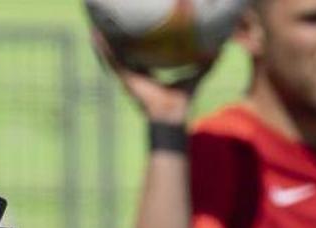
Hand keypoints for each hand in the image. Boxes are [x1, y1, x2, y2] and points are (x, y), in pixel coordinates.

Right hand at [92, 31, 213, 123]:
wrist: (171, 116)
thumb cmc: (183, 101)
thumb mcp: (197, 75)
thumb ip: (207, 62)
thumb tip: (221, 47)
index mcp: (148, 75)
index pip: (140, 54)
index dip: (136, 42)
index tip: (134, 28)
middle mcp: (135, 75)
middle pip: (122, 53)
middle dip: (114, 39)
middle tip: (109, 22)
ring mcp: (128, 78)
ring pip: (111, 56)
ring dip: (102, 42)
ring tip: (94, 26)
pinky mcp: (125, 79)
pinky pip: (112, 61)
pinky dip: (103, 49)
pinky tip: (95, 35)